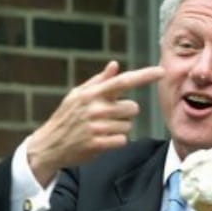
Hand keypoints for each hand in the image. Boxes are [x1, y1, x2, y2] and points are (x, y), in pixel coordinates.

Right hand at [27, 61, 163, 185]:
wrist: (49, 145)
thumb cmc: (67, 117)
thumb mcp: (78, 95)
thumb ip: (99, 81)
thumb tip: (115, 65)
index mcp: (92, 93)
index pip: (123, 81)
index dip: (144, 76)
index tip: (161, 71)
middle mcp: (95, 108)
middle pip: (133, 108)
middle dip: (126, 113)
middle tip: (110, 117)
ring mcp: (96, 126)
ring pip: (128, 126)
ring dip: (119, 128)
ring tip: (102, 129)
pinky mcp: (97, 143)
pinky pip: (122, 140)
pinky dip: (116, 141)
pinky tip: (102, 140)